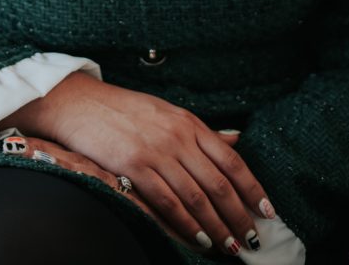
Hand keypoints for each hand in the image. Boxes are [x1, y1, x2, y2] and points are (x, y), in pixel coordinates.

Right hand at [3, 73, 271, 255]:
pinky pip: (166, 202)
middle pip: (218, 183)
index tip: (267, 211)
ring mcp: (155, 151)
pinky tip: (198, 240)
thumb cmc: (125, 109)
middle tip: (252, 239)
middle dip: (238, 215)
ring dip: (216, 226)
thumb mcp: (168, 111)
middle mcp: (177, 136)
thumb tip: (236, 140)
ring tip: (230, 246)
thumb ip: (201, 130)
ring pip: (196, 196)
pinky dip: (185, 225)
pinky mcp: (132, 166)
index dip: (252, 187)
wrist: (81, 102)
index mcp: (189, 122)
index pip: (231, 159)